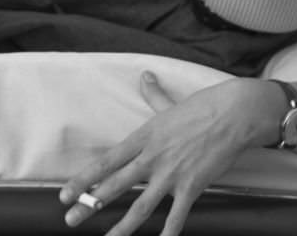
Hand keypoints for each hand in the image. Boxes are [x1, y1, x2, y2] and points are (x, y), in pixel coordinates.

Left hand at [59, 73, 265, 235]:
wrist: (231, 115)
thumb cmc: (200, 107)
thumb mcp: (168, 103)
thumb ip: (152, 94)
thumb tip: (145, 76)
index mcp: (142, 137)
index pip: (106, 161)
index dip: (83, 178)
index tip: (65, 192)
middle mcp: (151, 157)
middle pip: (115, 185)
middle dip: (90, 205)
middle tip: (70, 219)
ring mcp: (171, 174)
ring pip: (141, 206)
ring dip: (122, 227)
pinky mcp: (192, 187)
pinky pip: (176, 216)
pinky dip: (168, 234)